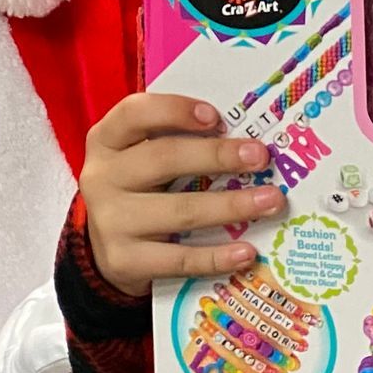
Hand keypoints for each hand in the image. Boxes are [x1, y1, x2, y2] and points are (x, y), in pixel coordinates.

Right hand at [80, 93, 285, 296]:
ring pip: (179, 211)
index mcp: (106, 141)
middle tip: (260, 157)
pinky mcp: (125, 262)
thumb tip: (242, 138)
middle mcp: (102, 178)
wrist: (101, 250)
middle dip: (217, 156)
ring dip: (230, 205)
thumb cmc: (137, 189)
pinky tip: (247, 251)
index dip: (174, 111)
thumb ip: (175, 141)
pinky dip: (217, 256)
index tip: (216, 117)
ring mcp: (110, 222)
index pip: (134, 113)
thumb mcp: (140, 157)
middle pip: (163, 159)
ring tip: (270, 201)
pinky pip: (179, 258)